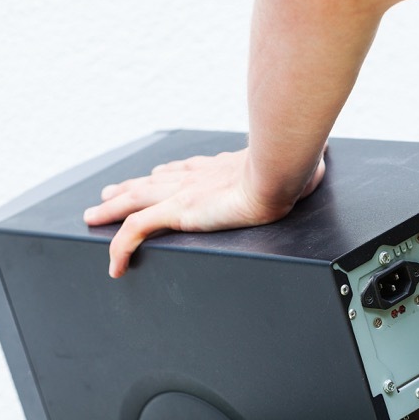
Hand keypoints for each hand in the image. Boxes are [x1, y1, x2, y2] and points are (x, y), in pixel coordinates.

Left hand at [82, 148, 325, 277]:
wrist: (279, 170)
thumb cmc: (291, 166)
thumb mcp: (294, 165)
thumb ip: (301, 162)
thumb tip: (325, 156)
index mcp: (217, 168)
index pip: (183, 169)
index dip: (164, 174)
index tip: (154, 177)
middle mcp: (194, 177)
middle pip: (151, 181)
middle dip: (128, 188)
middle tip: (108, 195)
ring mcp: (182, 193)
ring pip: (134, 201)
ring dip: (111, 210)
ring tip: (93, 218)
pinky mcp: (177, 211)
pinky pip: (136, 230)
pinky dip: (119, 246)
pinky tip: (113, 263)